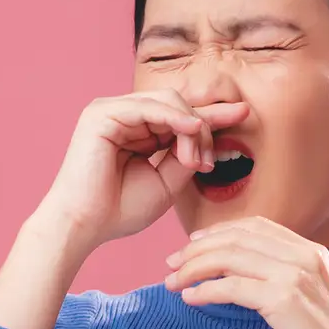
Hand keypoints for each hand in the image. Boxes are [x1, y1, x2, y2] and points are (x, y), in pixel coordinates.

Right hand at [36, 90, 249, 250]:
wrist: (85, 226)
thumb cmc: (120, 210)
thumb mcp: (167, 181)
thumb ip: (186, 156)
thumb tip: (205, 134)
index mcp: (138, 132)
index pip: (181, 116)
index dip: (212, 114)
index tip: (243, 112)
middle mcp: (125, 116)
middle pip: (180, 106)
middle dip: (203, 130)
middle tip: (209, 163)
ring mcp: (111, 111)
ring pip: (169, 102)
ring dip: (190, 129)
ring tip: (195, 161)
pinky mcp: (101, 113)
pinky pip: (148, 106)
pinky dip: (173, 117)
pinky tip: (189, 131)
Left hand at [162, 216, 328, 328]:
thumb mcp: (311, 298)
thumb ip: (284, 278)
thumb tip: (240, 275)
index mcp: (310, 251)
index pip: (255, 226)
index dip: (219, 231)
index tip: (192, 245)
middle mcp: (303, 256)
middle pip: (237, 238)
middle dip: (197, 248)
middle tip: (171, 263)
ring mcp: (294, 276)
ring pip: (229, 258)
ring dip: (193, 268)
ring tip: (172, 282)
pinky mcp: (284, 300)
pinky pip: (231, 288)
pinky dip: (204, 291)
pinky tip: (190, 299)